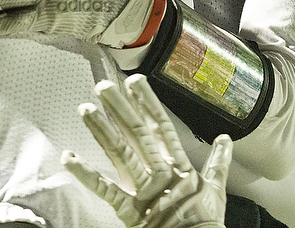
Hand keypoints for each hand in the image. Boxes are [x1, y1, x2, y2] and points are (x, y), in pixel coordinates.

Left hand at [63, 75, 231, 227]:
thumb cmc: (204, 221)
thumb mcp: (215, 190)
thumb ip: (219, 163)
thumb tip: (226, 138)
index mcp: (180, 167)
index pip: (161, 128)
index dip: (148, 103)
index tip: (134, 81)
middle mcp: (160, 173)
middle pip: (137, 134)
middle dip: (120, 109)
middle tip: (103, 86)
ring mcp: (144, 190)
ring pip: (120, 154)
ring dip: (101, 130)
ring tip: (84, 109)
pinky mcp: (129, 210)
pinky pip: (104, 190)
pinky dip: (85, 174)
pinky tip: (69, 158)